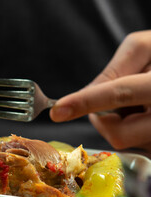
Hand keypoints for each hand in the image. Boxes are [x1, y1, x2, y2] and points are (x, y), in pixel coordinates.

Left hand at [50, 30, 150, 150]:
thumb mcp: (145, 48)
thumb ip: (115, 69)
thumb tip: (88, 93)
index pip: (118, 94)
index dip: (85, 102)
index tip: (57, 111)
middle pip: (118, 133)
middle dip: (103, 119)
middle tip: (113, 99)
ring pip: (124, 140)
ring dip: (120, 122)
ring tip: (140, 102)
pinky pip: (134, 144)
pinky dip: (131, 128)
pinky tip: (145, 113)